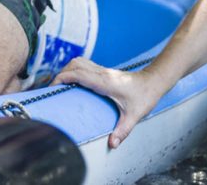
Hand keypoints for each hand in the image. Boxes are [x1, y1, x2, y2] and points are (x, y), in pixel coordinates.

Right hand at [53, 58, 170, 148]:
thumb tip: (112, 144)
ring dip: (67, 69)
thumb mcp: (134, 116)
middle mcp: (101, 73)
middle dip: (60, 74)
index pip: (76, 74)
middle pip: (73, 65)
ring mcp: (102, 70)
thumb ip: (122, 130)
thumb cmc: (144, 97)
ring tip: (61, 83)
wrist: (154, 82)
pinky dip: (74, 69)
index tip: (52, 87)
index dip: (61, 78)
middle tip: (54, 88)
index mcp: (104, 82)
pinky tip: (74, 80)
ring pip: (77, 61)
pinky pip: (83, 64)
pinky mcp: (104, 70)